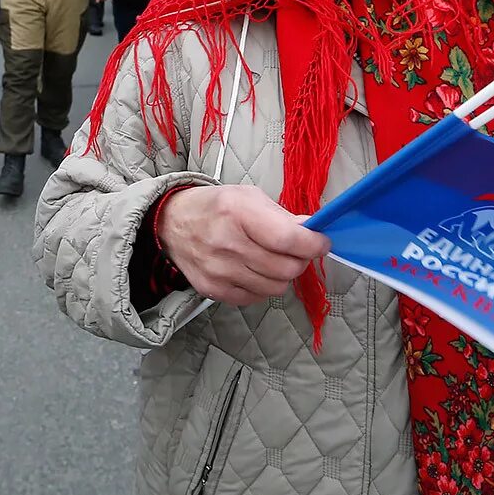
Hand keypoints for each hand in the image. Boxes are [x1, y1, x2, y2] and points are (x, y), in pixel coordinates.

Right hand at [157, 185, 330, 305]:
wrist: (172, 224)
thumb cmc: (215, 207)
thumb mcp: (248, 196)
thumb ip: (283, 216)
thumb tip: (313, 231)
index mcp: (237, 212)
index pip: (289, 239)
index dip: (313, 244)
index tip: (321, 242)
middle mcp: (227, 243)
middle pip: (287, 268)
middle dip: (300, 259)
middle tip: (295, 249)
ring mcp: (219, 271)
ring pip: (276, 287)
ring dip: (282, 275)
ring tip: (271, 259)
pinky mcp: (214, 290)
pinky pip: (257, 297)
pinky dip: (262, 286)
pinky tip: (253, 269)